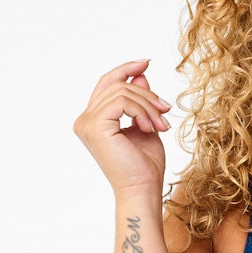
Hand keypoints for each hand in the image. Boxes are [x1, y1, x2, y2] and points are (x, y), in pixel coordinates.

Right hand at [74, 59, 172, 196]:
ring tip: (162, 125)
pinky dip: (142, 111)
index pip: (106, 84)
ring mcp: (87, 122)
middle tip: (166, 111)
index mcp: (93, 120)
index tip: (146, 62)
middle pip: (116, 85)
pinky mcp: (95, 125)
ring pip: (122, 92)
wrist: (143, 190)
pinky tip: (150, 128)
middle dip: (146, 95)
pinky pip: (122, 101)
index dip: (125, 70)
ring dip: (148, 106)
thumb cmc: (145, 166)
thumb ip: (140, 102)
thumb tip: (141, 74)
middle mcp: (84, 119)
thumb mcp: (146, 125)